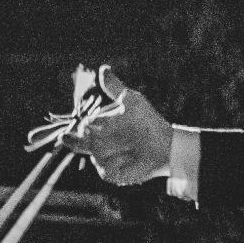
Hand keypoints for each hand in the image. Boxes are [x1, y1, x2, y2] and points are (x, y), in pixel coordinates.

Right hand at [78, 66, 175, 185]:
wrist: (165, 144)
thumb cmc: (147, 121)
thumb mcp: (131, 101)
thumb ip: (114, 87)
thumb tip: (103, 68)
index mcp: (96, 129)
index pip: (83, 125)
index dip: (84, 124)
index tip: (82, 123)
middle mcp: (94, 145)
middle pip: (78, 140)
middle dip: (85, 136)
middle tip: (97, 133)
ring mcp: (100, 160)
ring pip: (97, 150)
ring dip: (117, 144)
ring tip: (133, 143)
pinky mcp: (109, 174)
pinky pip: (106, 165)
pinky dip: (121, 158)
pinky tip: (132, 156)